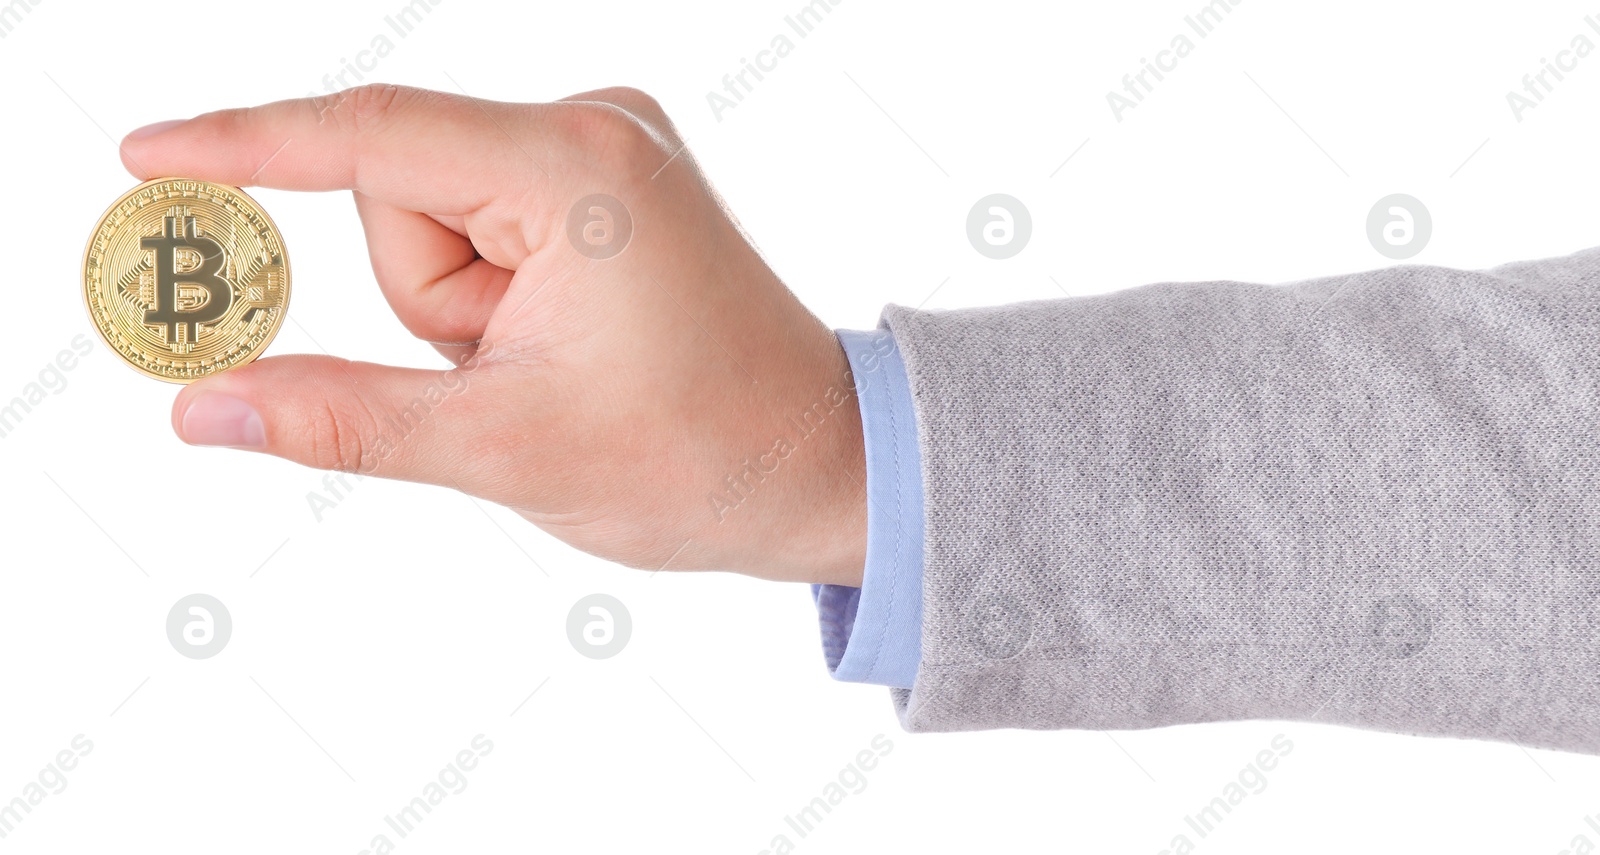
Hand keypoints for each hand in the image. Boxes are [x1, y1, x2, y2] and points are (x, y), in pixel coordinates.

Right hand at [120, 84, 866, 584]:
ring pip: (432, 216)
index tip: (144, 155)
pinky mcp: (604, 177)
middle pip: (398, 192)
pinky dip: (490, 292)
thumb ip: (342, 418)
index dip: (246, 148)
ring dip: (463, 308)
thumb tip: (204, 405)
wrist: (814, 464)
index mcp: (576, 170)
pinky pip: (480, 222)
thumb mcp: (502, 447)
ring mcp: (604, 146)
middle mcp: (594, 127)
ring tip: (553, 361)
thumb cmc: (694, 458)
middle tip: (515, 369)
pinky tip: (564, 338)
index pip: (369, 137)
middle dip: (429, 301)